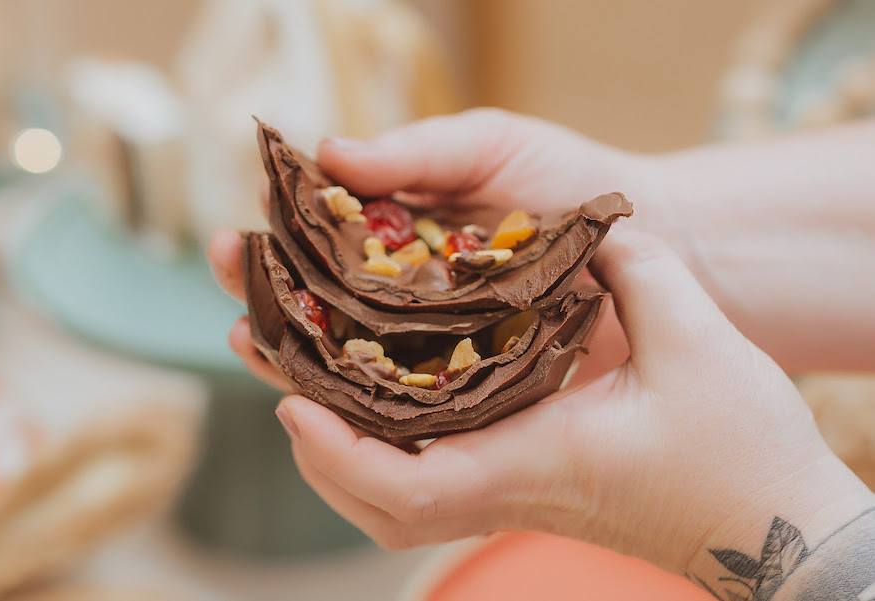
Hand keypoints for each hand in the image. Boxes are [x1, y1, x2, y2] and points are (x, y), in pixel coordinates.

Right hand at [209, 108, 640, 387]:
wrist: (664, 239)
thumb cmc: (571, 184)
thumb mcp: (490, 145)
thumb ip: (414, 150)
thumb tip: (326, 149)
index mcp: (400, 247)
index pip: (314, 254)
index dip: (268, 250)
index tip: (230, 242)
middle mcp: (408, 307)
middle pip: (317, 316)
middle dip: (265, 305)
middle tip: (231, 294)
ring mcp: (438, 358)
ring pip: (351, 375)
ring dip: (297, 366)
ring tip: (255, 345)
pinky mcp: (474, 402)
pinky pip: (413, 417)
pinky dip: (368, 417)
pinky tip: (324, 410)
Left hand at [271, 227, 872, 575]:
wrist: (768, 519)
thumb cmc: (742, 449)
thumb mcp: (700, 345)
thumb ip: (641, 272)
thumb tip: (593, 225)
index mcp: (532, 464)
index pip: (407, 485)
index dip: (339, 452)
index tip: (293, 402)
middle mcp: (508, 489)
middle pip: (379, 504)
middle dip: (316, 448)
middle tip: (277, 374)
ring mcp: (512, 495)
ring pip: (396, 504)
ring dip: (340, 456)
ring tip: (304, 388)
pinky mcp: (524, 486)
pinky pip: (427, 485)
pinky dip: (381, 454)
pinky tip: (374, 404)